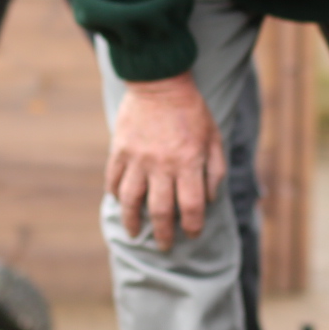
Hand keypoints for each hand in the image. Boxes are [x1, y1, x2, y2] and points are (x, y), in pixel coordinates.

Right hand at [107, 73, 225, 245]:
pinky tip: (118, 201)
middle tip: (164, 245)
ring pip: (131, 200)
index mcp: (189, 163)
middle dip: (163, 234)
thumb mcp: (214, 138)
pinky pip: (114, 178)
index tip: (192, 233)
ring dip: (132, 221)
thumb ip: (215, 170)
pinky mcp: (120, 149)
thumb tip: (209, 200)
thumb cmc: (192, 112)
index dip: (192, 225)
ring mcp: (138, 158)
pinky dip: (115, 193)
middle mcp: (162, 165)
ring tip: (135, 233)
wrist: (160, 83)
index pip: (191, 206)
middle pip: (160, 211)